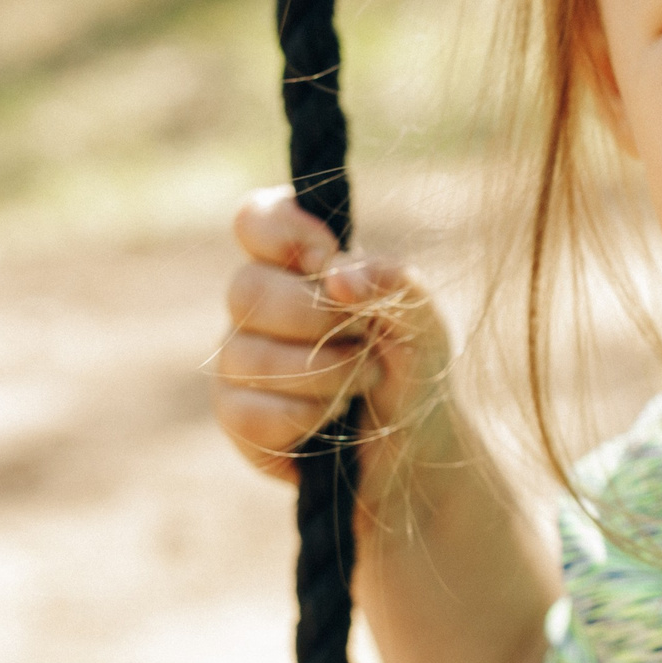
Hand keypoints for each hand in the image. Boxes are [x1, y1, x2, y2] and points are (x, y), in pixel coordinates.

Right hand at [210, 185, 453, 492]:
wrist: (418, 442)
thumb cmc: (414, 365)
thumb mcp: (424, 318)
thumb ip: (391, 281)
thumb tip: (335, 274)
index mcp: (299, 265)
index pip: (255, 220)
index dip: (283, 232)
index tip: (327, 257)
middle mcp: (259, 306)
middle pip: (246, 288)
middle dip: (316, 317)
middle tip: (365, 338)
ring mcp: (240, 360)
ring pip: (246, 355)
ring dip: (323, 371)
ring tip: (362, 380)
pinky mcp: (237, 417)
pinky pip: (247, 414)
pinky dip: (304, 416)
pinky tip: (332, 417)